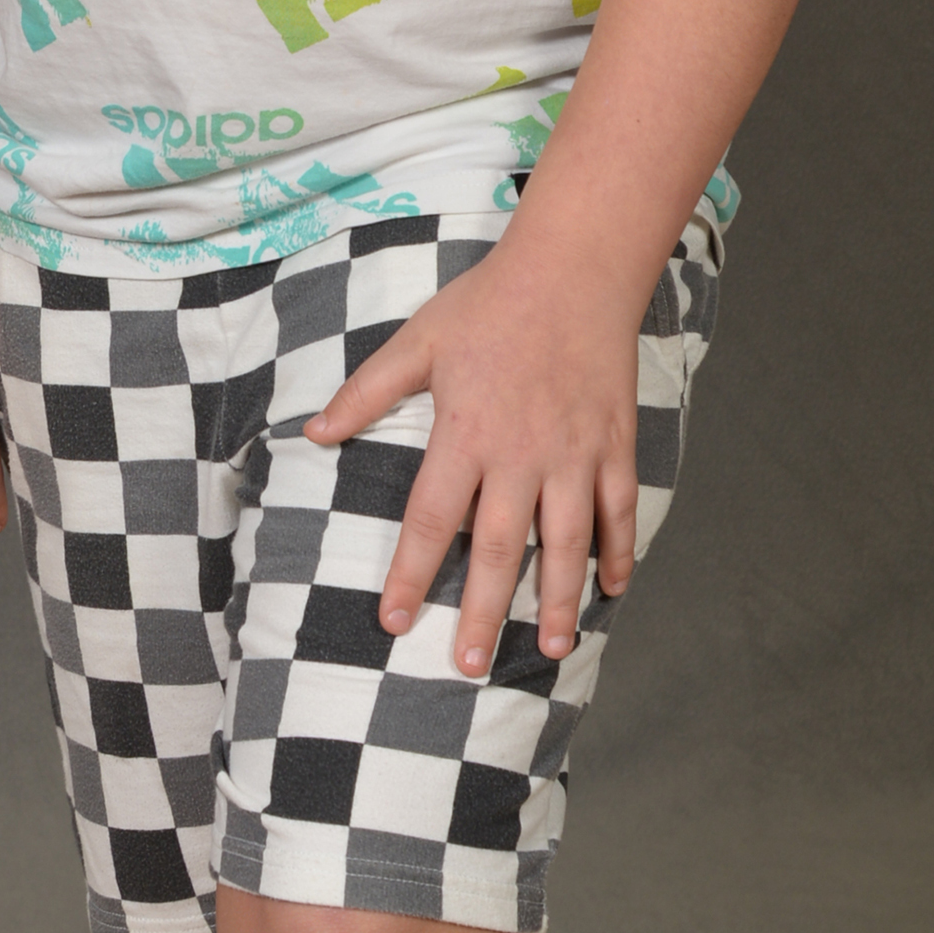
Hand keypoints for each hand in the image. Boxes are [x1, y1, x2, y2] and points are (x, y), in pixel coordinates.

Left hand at [305, 236, 639, 672]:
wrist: (574, 268)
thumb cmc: (490, 302)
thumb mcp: (418, 339)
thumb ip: (366, 391)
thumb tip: (313, 433)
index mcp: (465, 432)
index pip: (429, 519)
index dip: (410, 574)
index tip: (393, 622)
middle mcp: (520, 454)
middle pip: (497, 548)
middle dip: (482, 611)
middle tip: (468, 664)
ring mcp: (572, 453)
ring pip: (566, 543)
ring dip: (559, 600)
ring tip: (551, 648)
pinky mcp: (614, 444)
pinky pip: (618, 510)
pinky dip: (619, 552)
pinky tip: (613, 590)